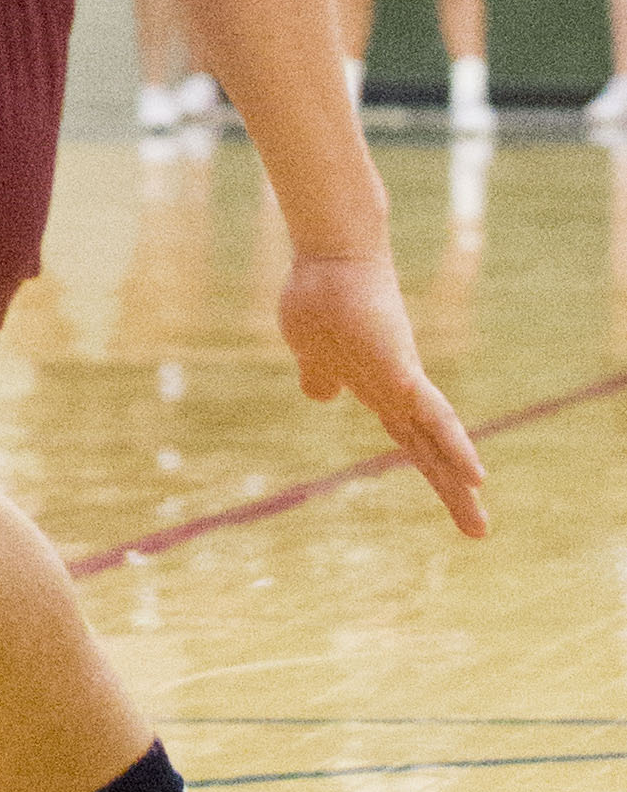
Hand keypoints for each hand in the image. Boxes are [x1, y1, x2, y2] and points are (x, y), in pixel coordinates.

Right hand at [280, 254, 487, 536]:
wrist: (331, 258)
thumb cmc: (321, 296)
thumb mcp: (311, 349)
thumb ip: (319, 374)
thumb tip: (320, 395)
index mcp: (377, 388)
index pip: (409, 437)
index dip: (430, 467)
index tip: (454, 494)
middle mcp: (396, 389)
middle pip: (429, 447)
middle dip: (452, 490)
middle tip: (478, 533)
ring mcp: (400, 380)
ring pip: (437, 440)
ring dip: (457, 481)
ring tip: (480, 517)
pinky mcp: (401, 371)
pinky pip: (435, 418)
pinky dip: (456, 448)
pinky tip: (475, 476)